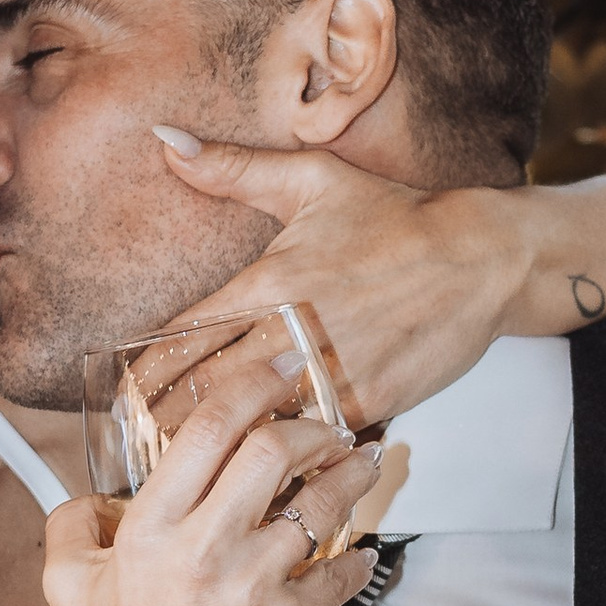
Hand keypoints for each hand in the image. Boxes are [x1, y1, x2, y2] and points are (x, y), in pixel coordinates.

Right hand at [39, 353, 377, 605]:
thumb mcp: (67, 588)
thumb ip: (72, 523)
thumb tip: (96, 493)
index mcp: (150, 530)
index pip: (207, 431)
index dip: (249, 387)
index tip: (274, 371)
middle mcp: (203, 550)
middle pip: (273, 452)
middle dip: (309, 425)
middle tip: (323, 423)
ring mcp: (252, 588)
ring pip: (318, 507)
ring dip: (348, 476)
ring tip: (360, 462)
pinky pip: (341, 574)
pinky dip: (358, 556)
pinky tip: (361, 546)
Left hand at [149, 133, 527, 426]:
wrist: (483, 257)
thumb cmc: (396, 218)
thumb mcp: (311, 181)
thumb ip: (232, 169)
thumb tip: (166, 139)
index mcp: (268, 284)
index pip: (180, 341)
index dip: (142, 372)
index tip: (122, 391)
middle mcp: (293, 334)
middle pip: (202, 394)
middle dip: (164, 421)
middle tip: (137, 438)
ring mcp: (331, 376)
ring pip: (251, 427)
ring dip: (218, 444)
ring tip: (184, 462)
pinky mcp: (367, 406)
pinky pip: (306, 442)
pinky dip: (279, 453)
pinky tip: (253, 466)